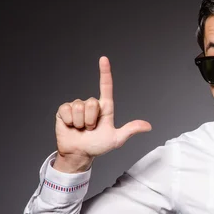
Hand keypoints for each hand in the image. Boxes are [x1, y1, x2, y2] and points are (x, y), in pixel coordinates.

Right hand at [54, 56, 151, 172]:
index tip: (104, 59)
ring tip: (81, 129)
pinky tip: (71, 126)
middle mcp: (91, 104)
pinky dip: (69, 122)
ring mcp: (77, 106)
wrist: (79, 154)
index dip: (105, 72)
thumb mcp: (116, 139)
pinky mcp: (64, 110)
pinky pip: (66, 110)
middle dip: (91, 120)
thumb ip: (130, 130)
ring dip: (80, 122)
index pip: (106, 86)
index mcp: (105, 108)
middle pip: (92, 103)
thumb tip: (148, 126)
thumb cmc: (98, 145)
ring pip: (79, 108)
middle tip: (90, 129)